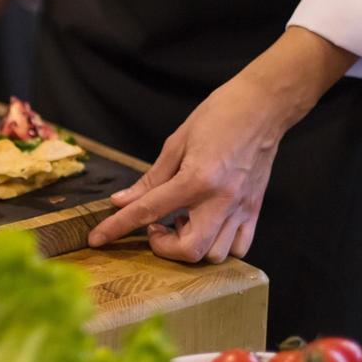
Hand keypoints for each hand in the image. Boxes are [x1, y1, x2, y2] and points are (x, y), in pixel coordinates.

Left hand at [87, 26, 356, 263]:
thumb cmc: (219, 115)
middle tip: (157, 227)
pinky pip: (240, 247)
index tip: (97, 239)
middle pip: (190, 250)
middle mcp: (221, 199)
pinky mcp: (255, 209)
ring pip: (216, 255)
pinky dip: (220, 246)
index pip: (148, 211)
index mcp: (196, 178)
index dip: (117, 227)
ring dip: (192, 247)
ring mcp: (241, 208)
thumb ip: (150, 179)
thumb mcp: (177, 143)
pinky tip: (208, 226)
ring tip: (184, 223)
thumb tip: (122, 201)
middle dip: (164, 247)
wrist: (264, 106)